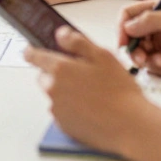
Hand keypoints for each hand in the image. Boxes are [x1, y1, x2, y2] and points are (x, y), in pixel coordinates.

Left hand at [24, 27, 148, 155]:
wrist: (130, 126)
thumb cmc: (120, 91)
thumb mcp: (103, 56)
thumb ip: (77, 42)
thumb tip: (60, 34)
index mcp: (61, 69)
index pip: (34, 56)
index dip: (32, 51)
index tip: (30, 50)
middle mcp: (53, 89)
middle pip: (44, 76)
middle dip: (56, 73)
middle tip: (80, 75)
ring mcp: (57, 109)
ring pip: (54, 94)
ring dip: (64, 91)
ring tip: (91, 94)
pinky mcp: (63, 125)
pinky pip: (61, 111)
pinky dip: (70, 108)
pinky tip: (90, 108)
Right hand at [119, 0, 160, 77]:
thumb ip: (151, 20)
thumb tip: (127, 27)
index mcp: (158, 9)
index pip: (129, 15)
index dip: (122, 29)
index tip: (122, 44)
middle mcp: (158, 26)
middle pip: (131, 37)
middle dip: (134, 49)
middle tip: (142, 59)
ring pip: (141, 54)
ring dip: (149, 61)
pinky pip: (152, 67)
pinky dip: (159, 69)